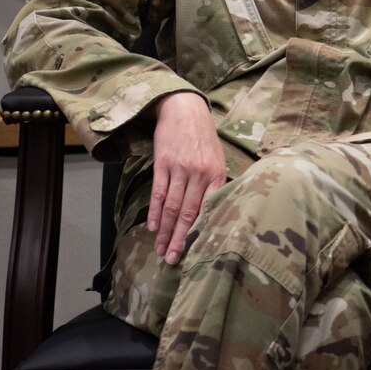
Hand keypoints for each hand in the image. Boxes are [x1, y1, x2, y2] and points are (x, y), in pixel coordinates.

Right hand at [149, 92, 225, 264]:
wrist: (185, 109)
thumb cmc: (204, 137)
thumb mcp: (218, 158)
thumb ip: (216, 184)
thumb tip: (214, 212)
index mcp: (217, 174)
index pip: (208, 209)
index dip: (200, 232)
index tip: (196, 252)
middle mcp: (199, 173)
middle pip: (187, 213)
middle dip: (179, 239)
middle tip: (174, 260)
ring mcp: (180, 168)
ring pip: (171, 206)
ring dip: (164, 231)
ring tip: (160, 250)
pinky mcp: (163, 163)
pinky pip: (158, 192)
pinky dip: (154, 211)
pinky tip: (152, 227)